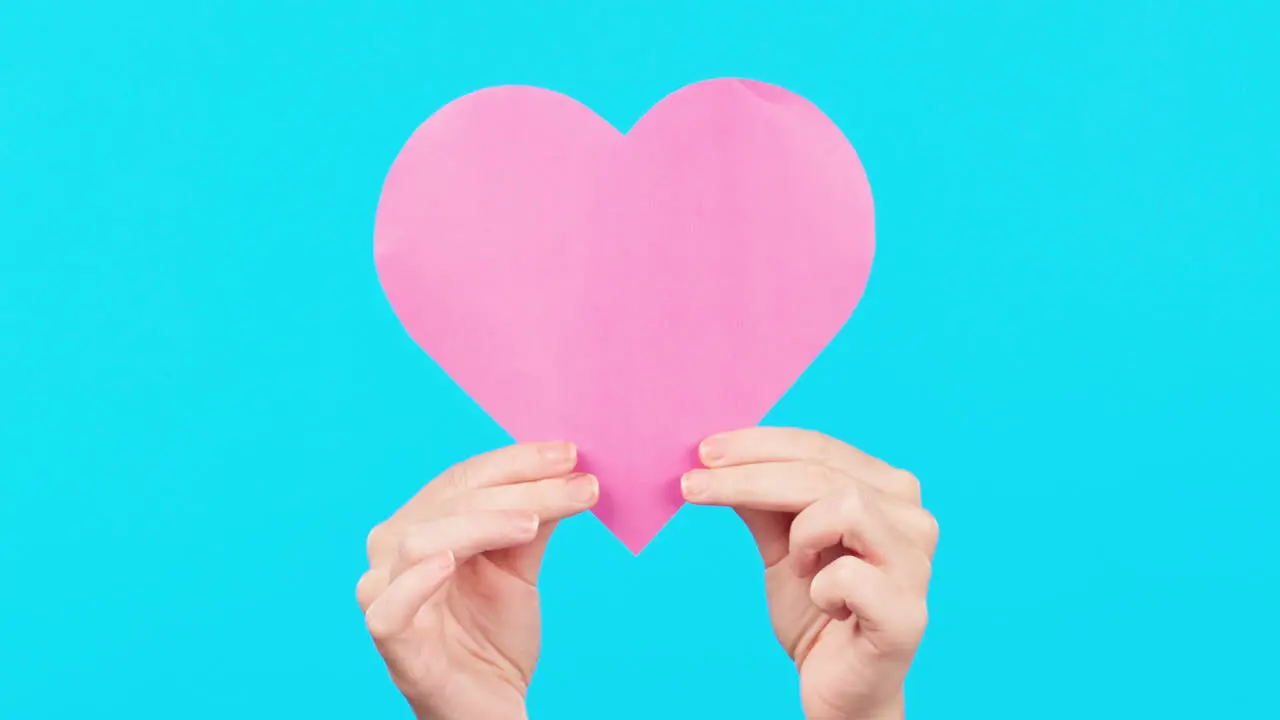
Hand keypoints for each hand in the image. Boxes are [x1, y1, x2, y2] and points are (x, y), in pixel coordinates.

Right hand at [356, 442, 598, 719]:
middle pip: (450, 502)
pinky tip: (450, 562)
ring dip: (482, 523)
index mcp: (422, 523)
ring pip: (421, 540)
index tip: (570, 454)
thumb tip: (568, 469)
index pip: (464, 478)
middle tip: (576, 485)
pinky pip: (390, 607)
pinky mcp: (391, 642)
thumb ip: (534, 518)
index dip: (516, 461)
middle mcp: (393, 552)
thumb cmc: (493, 635)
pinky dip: (417, 580)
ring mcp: (386, 595)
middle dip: (518, 488)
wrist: (490, 706)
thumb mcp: (520, 566)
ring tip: (533, 523)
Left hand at [681, 428, 937, 719]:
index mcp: (886, 490)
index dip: (758, 445)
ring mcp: (916, 563)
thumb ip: (762, 502)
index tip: (704, 451)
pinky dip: (820, 588)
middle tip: (693, 486)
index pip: (818, 447)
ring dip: (800, 536)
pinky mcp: (907, 612)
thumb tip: (717, 458)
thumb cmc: (818, 613)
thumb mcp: (781, 546)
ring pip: (845, 506)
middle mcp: (911, 517)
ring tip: (797, 567)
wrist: (839, 689)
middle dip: (749, 476)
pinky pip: (848, 576)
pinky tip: (825, 603)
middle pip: (822, 472)